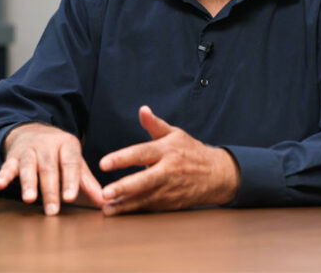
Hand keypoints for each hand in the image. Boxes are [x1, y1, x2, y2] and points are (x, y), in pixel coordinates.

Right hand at [0, 123, 104, 214]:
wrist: (32, 131)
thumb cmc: (58, 152)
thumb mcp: (75, 161)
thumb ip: (87, 182)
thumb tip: (103, 202)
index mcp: (67, 144)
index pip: (70, 162)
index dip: (70, 180)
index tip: (70, 197)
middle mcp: (47, 145)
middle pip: (49, 168)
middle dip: (50, 190)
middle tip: (52, 210)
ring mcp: (29, 149)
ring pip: (28, 165)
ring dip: (28, 182)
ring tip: (29, 199)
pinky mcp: (13, 155)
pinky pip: (7, 165)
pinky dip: (3, 175)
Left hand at [98, 105, 238, 215]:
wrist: (217, 175)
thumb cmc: (191, 151)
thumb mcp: (175, 134)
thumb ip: (154, 124)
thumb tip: (142, 109)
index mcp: (166, 150)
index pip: (142, 153)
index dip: (122, 158)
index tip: (104, 163)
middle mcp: (168, 170)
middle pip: (144, 180)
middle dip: (124, 187)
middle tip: (105, 193)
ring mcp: (170, 189)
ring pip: (145, 198)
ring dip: (125, 204)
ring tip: (107, 208)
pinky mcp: (172, 203)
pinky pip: (150, 207)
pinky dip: (134, 210)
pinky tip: (118, 211)